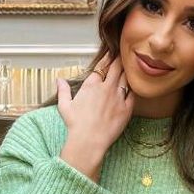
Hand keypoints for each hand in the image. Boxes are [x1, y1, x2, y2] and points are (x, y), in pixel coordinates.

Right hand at [57, 56, 133, 180]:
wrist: (89, 140)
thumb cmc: (75, 124)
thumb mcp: (64, 106)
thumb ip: (63, 90)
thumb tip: (59, 80)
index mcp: (91, 85)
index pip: (101, 66)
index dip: (107, 58)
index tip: (111, 53)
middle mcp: (107, 88)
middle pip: (117, 68)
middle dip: (120, 60)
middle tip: (123, 55)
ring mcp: (118, 97)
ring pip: (126, 79)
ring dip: (127, 72)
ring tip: (130, 68)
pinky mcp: (127, 108)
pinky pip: (133, 94)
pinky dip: (133, 89)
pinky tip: (134, 87)